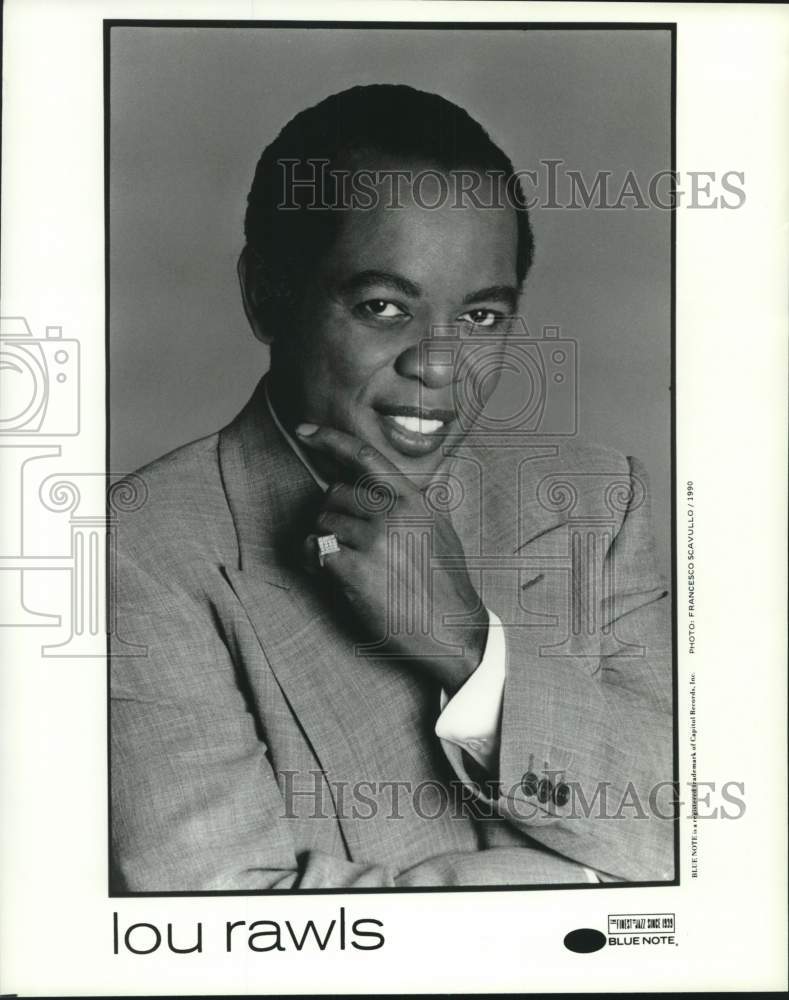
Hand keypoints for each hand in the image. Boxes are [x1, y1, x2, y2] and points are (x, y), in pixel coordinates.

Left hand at [296, 424, 487, 693]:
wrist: (454, 631)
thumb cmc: (445, 583)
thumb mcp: (441, 530)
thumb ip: (416, 503)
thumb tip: (393, 486)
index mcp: (414, 499)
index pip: (366, 456)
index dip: (330, 440)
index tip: (304, 431)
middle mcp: (394, 513)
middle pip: (335, 494)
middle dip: (332, 517)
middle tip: (345, 542)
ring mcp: (376, 541)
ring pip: (323, 522)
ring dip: (323, 541)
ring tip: (342, 563)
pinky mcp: (357, 571)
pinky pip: (316, 551)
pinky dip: (314, 561)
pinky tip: (328, 575)